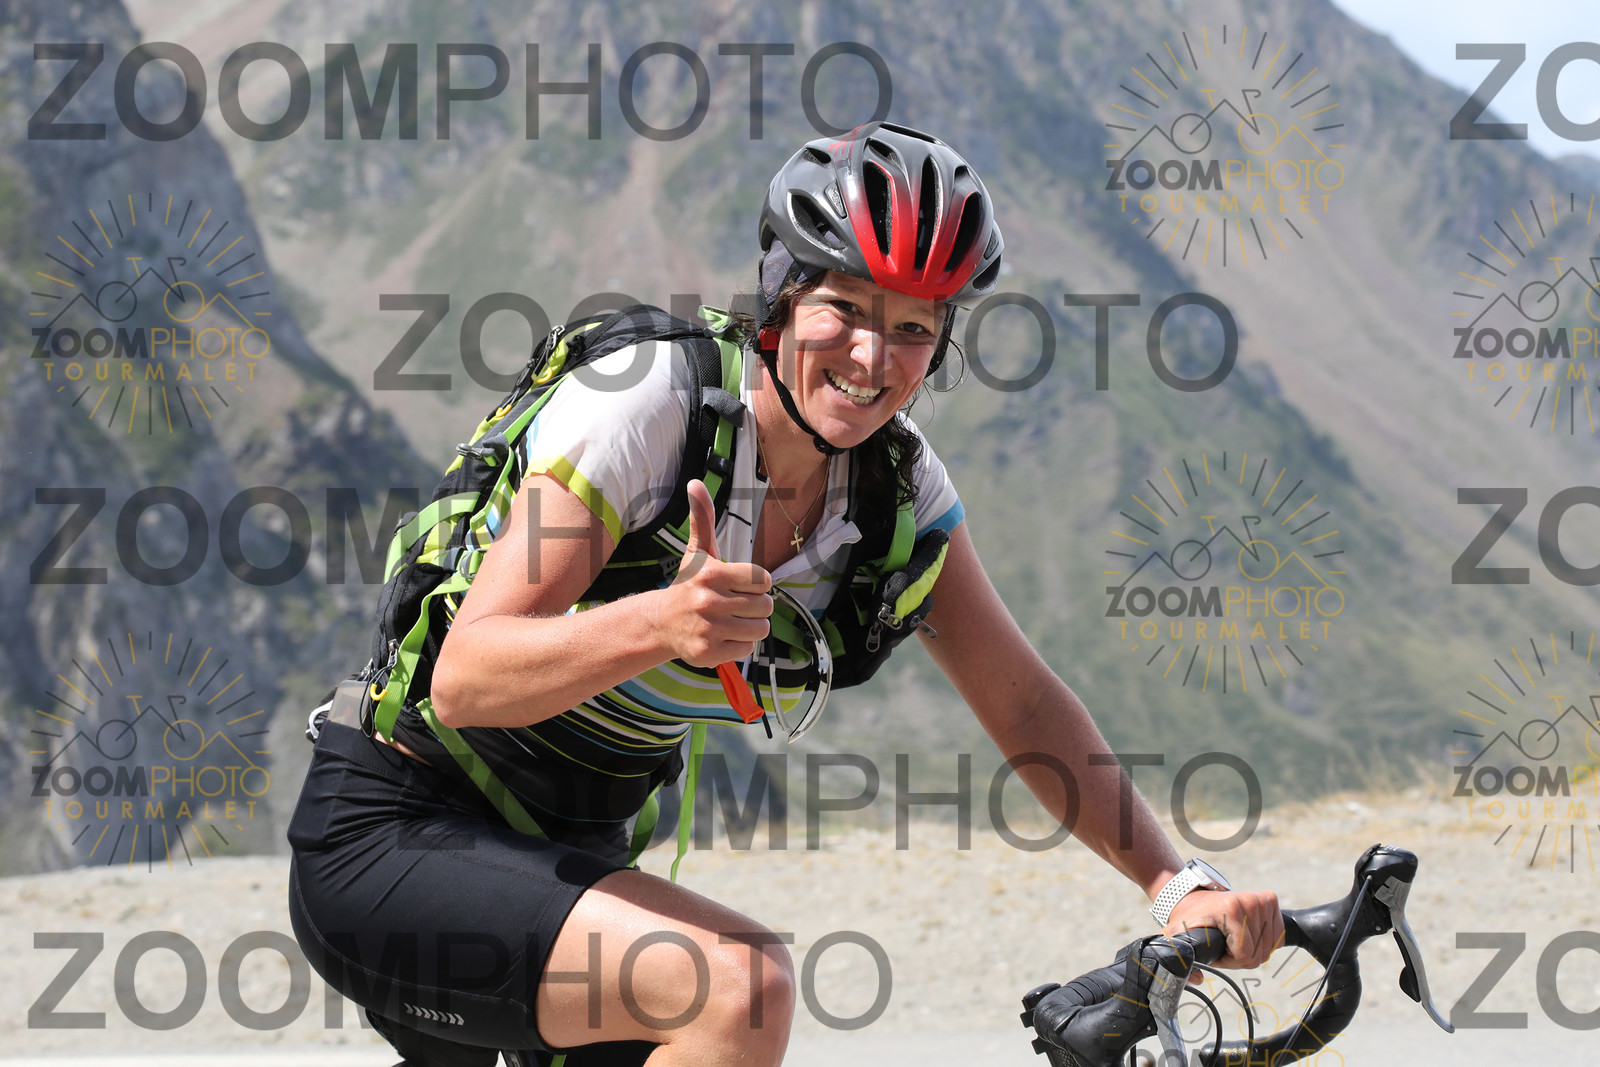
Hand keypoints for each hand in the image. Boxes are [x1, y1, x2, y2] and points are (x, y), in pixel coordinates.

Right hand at [662, 479, 772, 666]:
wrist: (661, 623)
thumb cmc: (689, 584)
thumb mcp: (698, 551)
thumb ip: (702, 518)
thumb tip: (695, 483)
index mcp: (712, 574)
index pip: (763, 581)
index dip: (755, 585)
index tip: (737, 586)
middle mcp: (708, 601)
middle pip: (765, 607)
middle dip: (755, 607)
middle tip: (734, 606)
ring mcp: (707, 629)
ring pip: (760, 630)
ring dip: (750, 627)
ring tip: (730, 621)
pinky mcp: (708, 653)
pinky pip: (747, 650)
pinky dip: (738, 645)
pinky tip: (721, 636)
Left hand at [1164, 887, 1282, 971]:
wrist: (1197, 897)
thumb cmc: (1190, 918)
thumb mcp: (1178, 935)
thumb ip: (1181, 957)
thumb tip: (1198, 978)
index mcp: (1231, 909)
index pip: (1245, 955)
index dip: (1230, 960)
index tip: (1217, 951)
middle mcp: (1250, 902)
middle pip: (1258, 953)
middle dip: (1239, 956)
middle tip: (1224, 944)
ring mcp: (1263, 900)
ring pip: (1269, 947)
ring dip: (1252, 949)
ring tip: (1233, 938)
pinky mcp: (1271, 900)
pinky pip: (1277, 937)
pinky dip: (1263, 941)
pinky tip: (1247, 933)